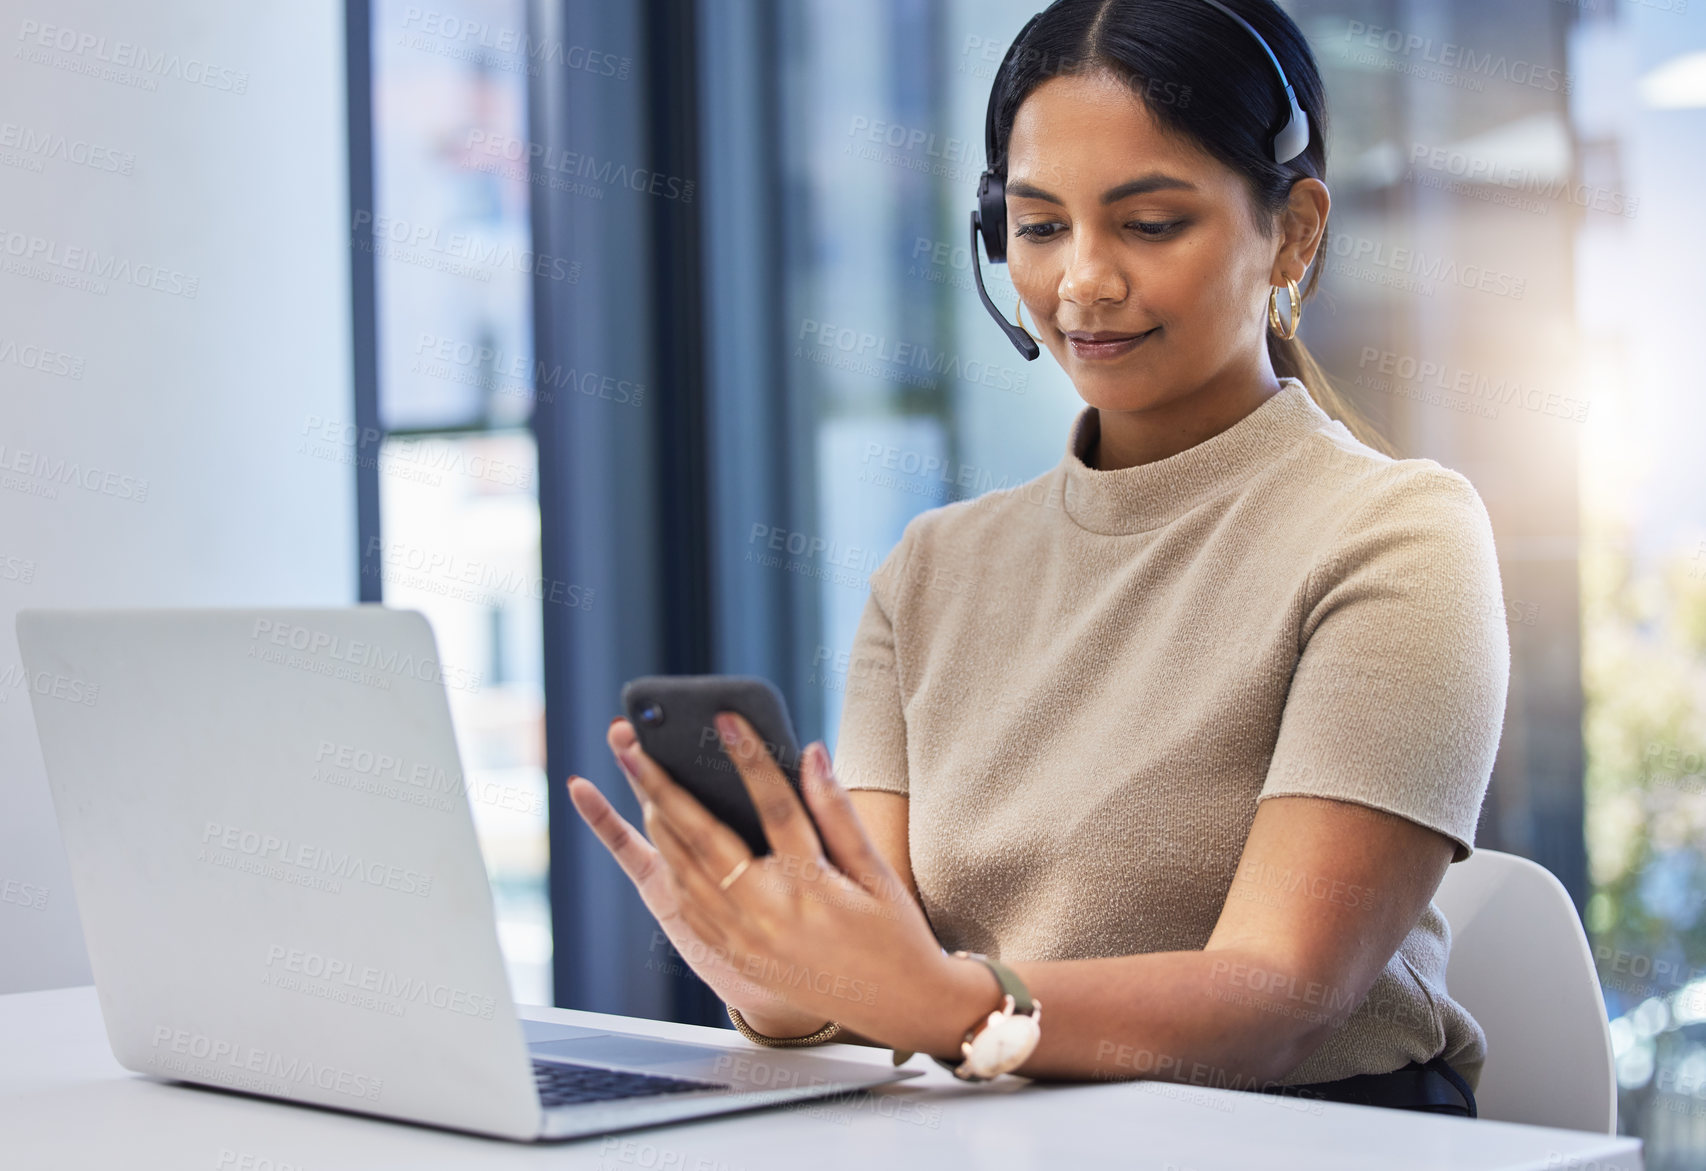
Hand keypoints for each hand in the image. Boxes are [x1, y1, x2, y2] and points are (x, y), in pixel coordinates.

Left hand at [590, 710, 994, 1057]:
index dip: (749, 760)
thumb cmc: (894, 933)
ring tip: (640, 779)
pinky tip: (662, 834)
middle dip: (665, 789)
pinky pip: (690, 907)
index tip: (726, 719)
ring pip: (687, 874)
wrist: (898, 1007)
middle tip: (636, 747)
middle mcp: (771, 916)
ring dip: (659, 824)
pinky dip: (672, 867)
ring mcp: (747, 941)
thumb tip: (811, 753)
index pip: (774, 809)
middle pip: (706, 840)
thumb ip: (839, 812)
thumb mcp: (877, 871)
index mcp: (813, 889)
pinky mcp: (737, 957)